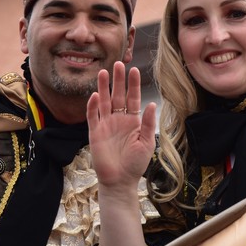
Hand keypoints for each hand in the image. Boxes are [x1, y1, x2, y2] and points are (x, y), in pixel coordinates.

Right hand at [87, 61, 155, 194]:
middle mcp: (118, 120)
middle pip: (117, 95)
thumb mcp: (147, 142)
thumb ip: (148, 123)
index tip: (134, 70)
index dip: (133, 85)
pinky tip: (96, 95)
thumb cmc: (135, 164)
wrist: (120, 181)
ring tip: (104, 71)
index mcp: (132, 121)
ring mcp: (106, 125)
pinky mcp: (95, 133)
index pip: (132, 98)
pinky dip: (93, 106)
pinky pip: (93, 116)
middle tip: (118, 63)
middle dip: (118, 80)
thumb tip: (152, 104)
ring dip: (104, 87)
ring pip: (104, 101)